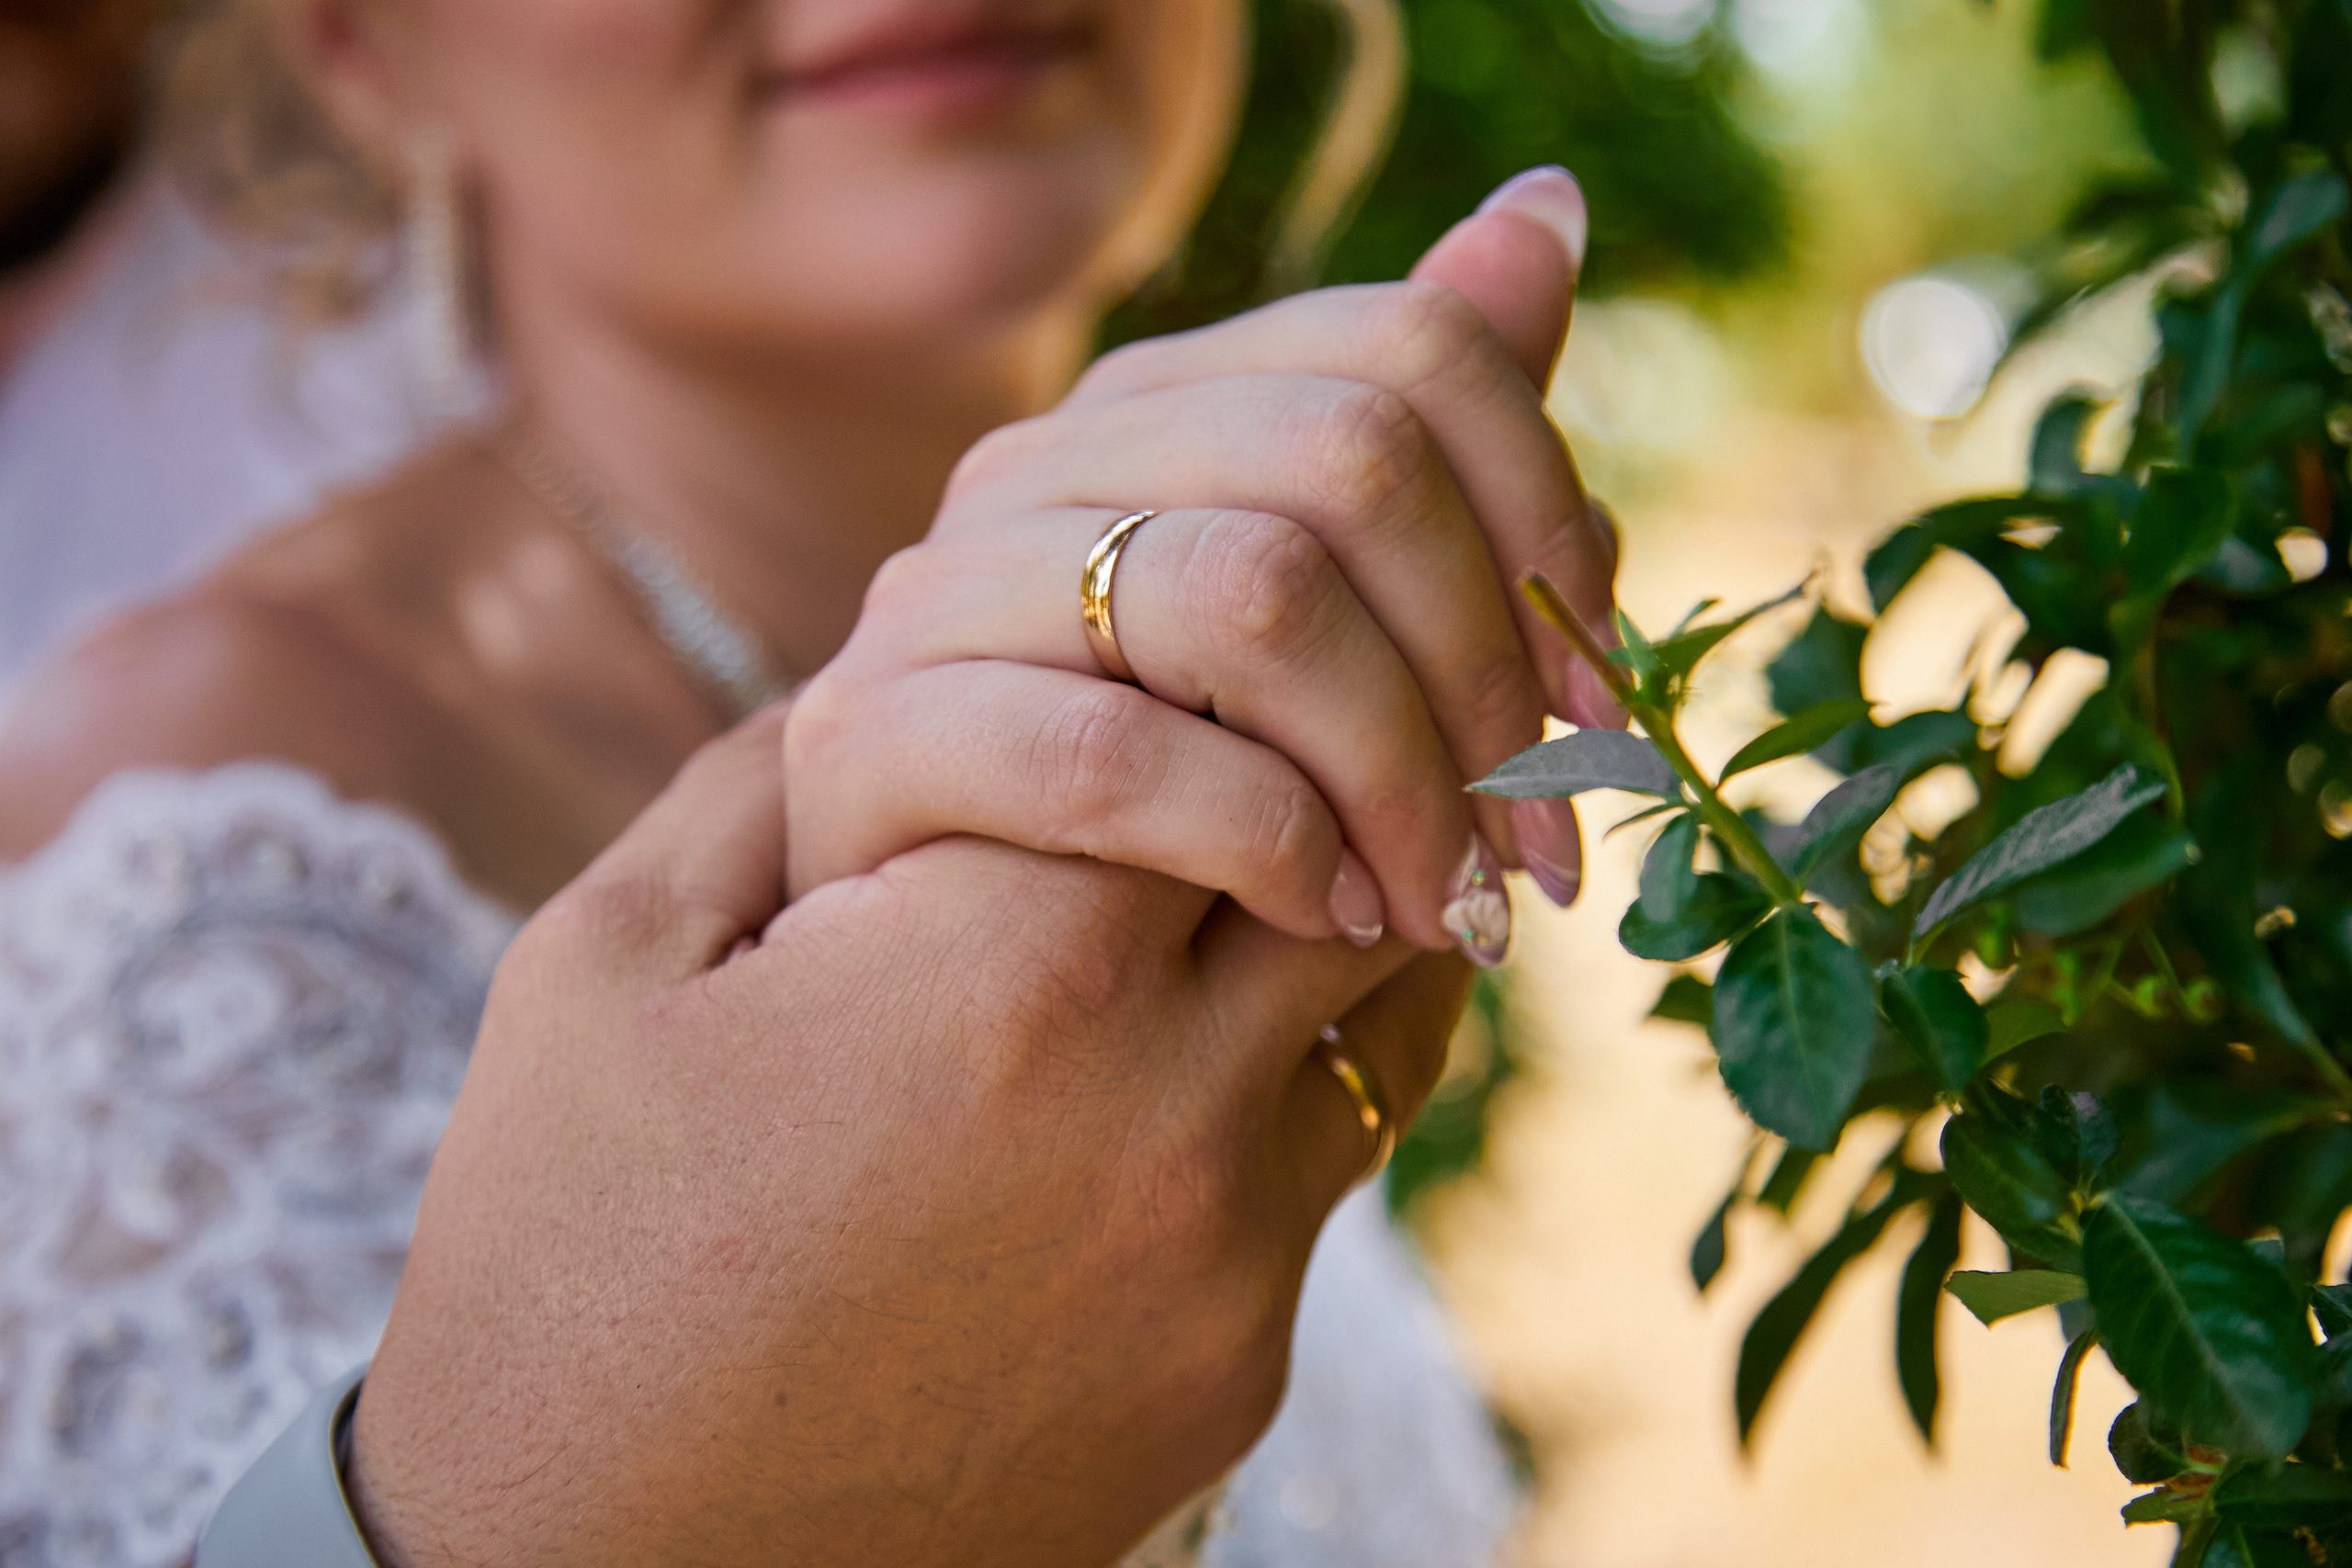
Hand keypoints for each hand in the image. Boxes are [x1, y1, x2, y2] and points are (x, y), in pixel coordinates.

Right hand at [343, 710, 1467, 1567]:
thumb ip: (768, 774)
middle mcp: (1159, 1103)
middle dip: (1310, 761)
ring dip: (1344, 911)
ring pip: (1397, 1001)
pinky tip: (1181, 1065)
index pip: (1218, 712)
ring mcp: (1225, 1254)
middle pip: (1355, 836)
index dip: (1191, 659)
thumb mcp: (604, 965)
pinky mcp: (1241, 1368)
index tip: (1153, 649)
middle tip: (1244, 729)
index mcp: (999, 964)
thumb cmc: (567, 1255)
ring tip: (1261, 869)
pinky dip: (1294, 1080)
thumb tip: (894, 657)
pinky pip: (1337, 1161)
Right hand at [786, 168, 1619, 965]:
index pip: (1408, 352)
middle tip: (1537, 841)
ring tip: (1444, 904)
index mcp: (1160, 407)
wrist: (902, 950)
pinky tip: (1327, 915)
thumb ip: (1414, 433)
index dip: (1542, 518)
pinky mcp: (873, 736)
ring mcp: (943, 588)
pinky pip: (1112, 757)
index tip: (1597, 700)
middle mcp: (1046, 461)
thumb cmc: (1129, 787)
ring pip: (1251, 592)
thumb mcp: (1287, 606)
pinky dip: (1262, 843)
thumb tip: (1547, 210)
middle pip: (1349, 461)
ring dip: (1397, 774)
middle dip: (1482, 667)